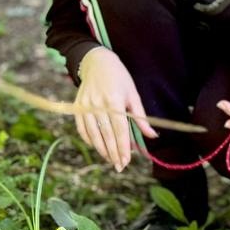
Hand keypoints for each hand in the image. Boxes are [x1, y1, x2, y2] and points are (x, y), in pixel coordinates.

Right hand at [74, 47, 156, 170]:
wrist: (97, 62)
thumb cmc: (119, 78)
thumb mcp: (133, 94)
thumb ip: (140, 117)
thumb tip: (152, 136)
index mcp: (114, 101)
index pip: (119, 130)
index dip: (123, 148)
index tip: (127, 161)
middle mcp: (97, 105)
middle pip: (106, 135)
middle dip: (113, 153)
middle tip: (120, 166)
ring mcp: (85, 106)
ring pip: (93, 134)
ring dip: (102, 149)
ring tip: (110, 160)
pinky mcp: (77, 107)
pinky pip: (82, 128)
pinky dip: (89, 140)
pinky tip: (98, 147)